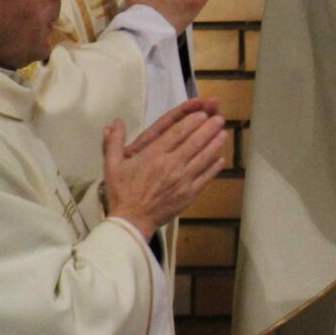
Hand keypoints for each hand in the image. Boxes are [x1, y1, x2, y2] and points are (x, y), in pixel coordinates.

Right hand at [102, 97, 226, 238]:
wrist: (132, 221)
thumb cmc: (122, 192)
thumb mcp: (112, 165)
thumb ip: (113, 142)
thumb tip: (116, 121)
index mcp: (154, 155)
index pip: (177, 132)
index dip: (192, 121)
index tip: (202, 113)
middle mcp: (171, 164)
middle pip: (195, 142)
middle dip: (209, 128)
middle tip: (219, 118)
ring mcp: (183, 179)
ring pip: (203, 157)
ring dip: (215, 144)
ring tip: (223, 133)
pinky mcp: (189, 193)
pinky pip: (206, 177)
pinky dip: (214, 167)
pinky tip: (221, 159)